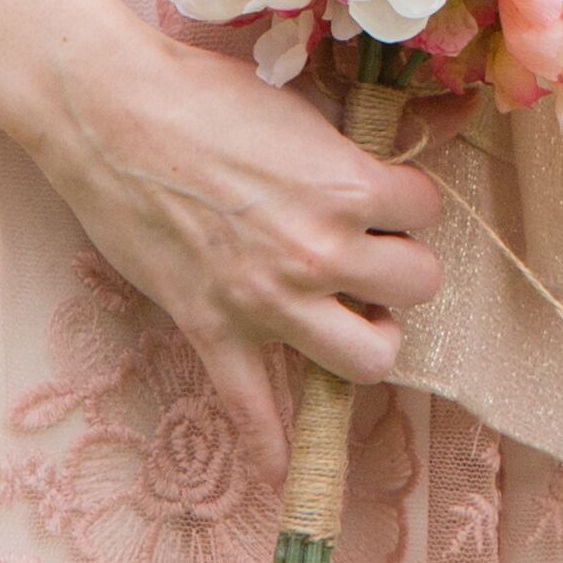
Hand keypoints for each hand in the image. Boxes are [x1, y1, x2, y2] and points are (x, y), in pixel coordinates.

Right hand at [24, 23, 452, 464]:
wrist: (108, 112)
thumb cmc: (202, 94)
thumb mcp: (302, 103)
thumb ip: (367, 134)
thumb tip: (454, 108)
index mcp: (347, 187)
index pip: (428, 209)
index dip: (407, 201)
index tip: (383, 196)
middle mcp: (318, 252)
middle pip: (418, 285)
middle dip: (399, 266)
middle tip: (369, 251)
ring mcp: (267, 300)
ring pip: (369, 358)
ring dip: (369, 338)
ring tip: (352, 315)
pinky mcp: (212, 328)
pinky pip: (251, 407)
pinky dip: (269, 444)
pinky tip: (282, 467)